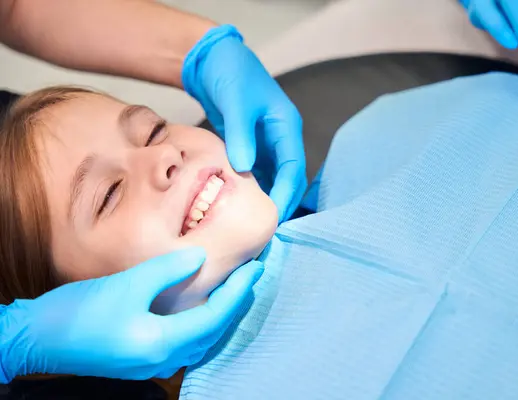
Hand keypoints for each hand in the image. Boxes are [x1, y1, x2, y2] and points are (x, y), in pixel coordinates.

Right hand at [0, 248, 263, 381]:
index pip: (214, 317)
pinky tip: (204, 308)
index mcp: (161, 343)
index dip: (238, 292)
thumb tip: (200, 258)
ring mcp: (152, 364)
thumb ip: (167, 270)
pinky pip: (186, 343)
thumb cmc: (78, 312)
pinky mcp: (142, 360)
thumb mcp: (125, 284)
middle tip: (252, 275)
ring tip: (235, 289)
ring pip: (202, 340)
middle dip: (236, 303)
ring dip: (221, 315)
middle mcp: (162, 360)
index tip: (255, 268)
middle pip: (213, 332)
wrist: (37, 340)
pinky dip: (202, 324)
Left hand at [182, 25, 306, 221]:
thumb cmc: (229, 73)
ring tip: (252, 224)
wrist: (212, 59)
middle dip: (279, 203)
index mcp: (287, 126)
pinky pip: (256, 174)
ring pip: (273, 180)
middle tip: (263, 230)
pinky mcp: (250, 147)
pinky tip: (239, 206)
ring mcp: (266, 144)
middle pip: (289, 179)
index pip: (293, 168)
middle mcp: (281, 138)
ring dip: (266, 200)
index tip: (272, 218)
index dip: (285, 195)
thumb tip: (244, 168)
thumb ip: (241, 135)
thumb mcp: (235, 102)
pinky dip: (251, 190)